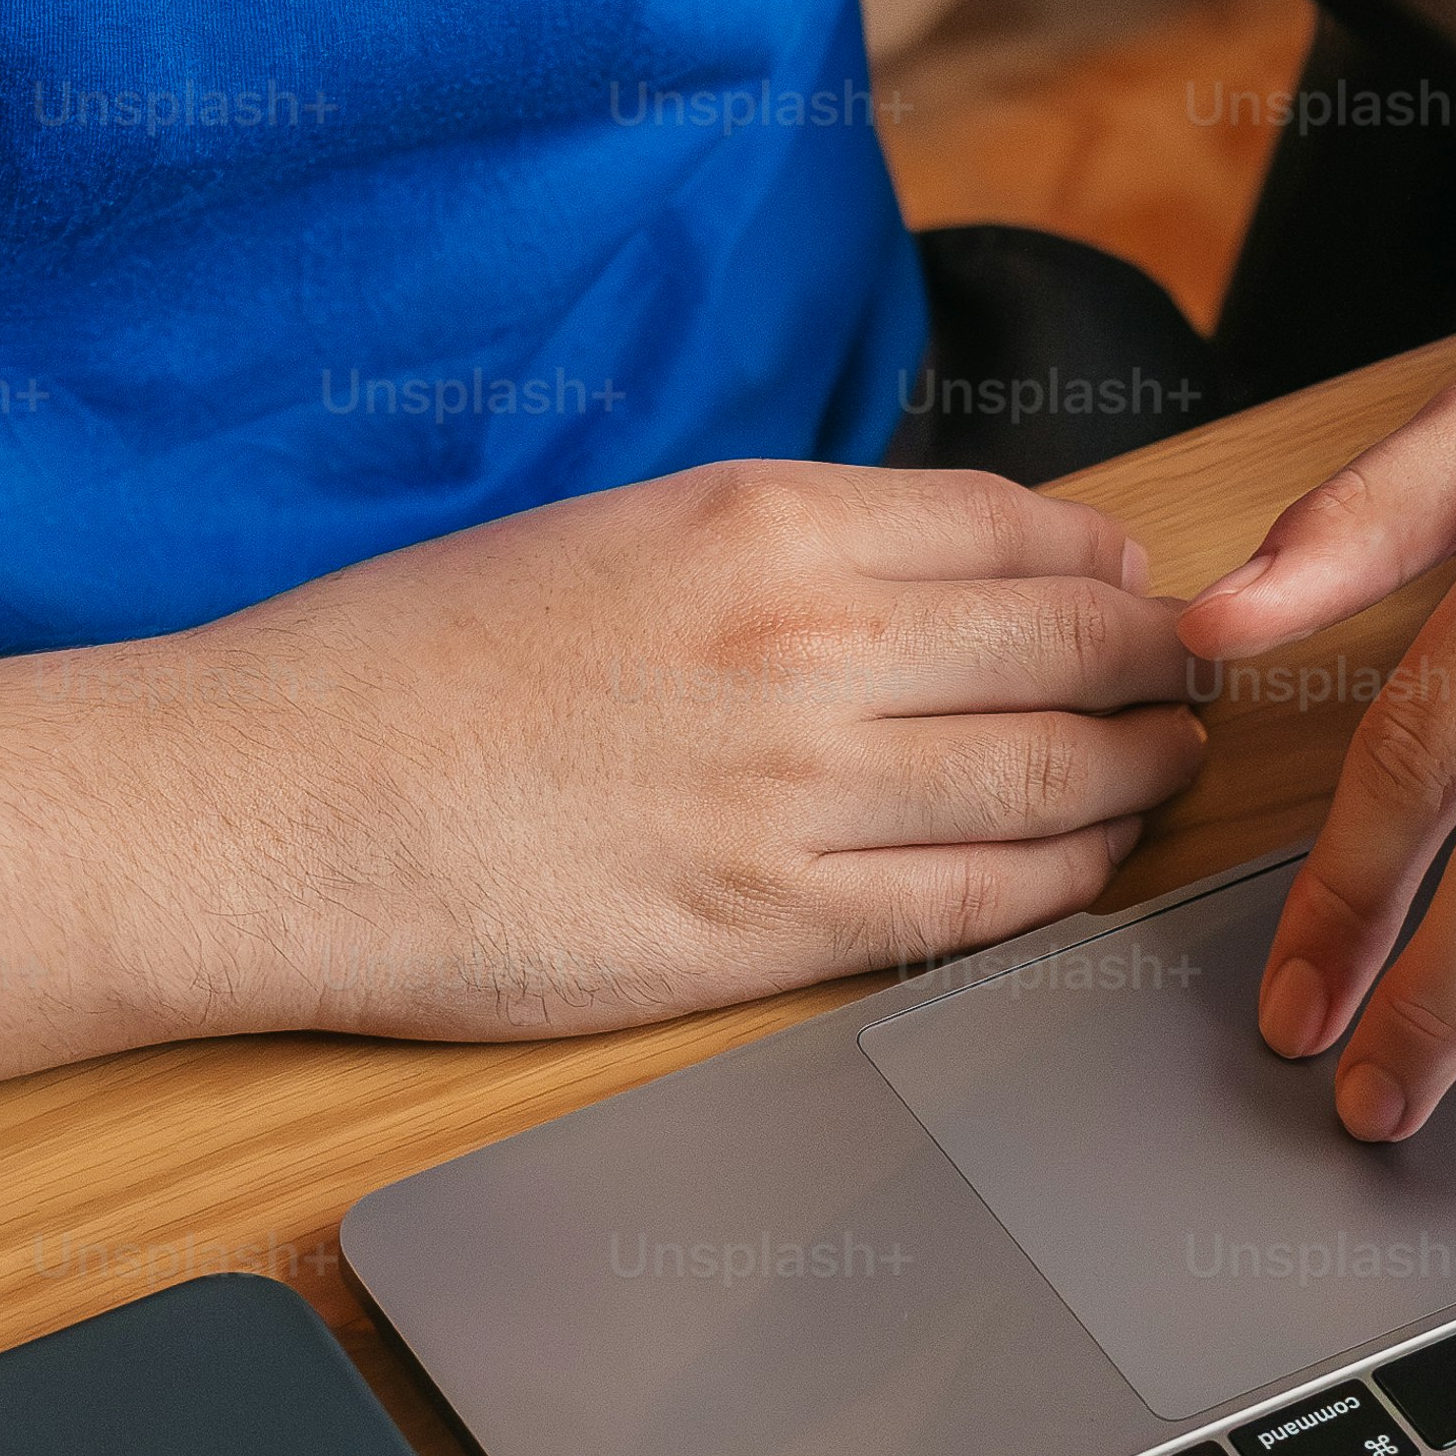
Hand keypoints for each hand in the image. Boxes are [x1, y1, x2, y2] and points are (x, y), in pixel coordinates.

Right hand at [133, 455, 1205, 1038]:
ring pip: (1055, 779)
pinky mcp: (763, 931)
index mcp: (758, 524)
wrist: (265, 802)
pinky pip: (975, 906)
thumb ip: (769, 545)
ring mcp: (794, 798)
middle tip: (1190, 686)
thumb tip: (917, 561)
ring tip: (1161, 772)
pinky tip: (1079, 869)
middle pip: (1071, 647)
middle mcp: (803, 647)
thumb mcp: (603, 532)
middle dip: (1157, 667)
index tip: (1132, 590)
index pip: (1013, 528)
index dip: (1104, 565)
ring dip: (1136, 775)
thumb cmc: (398, 667)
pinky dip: (1060, 884)